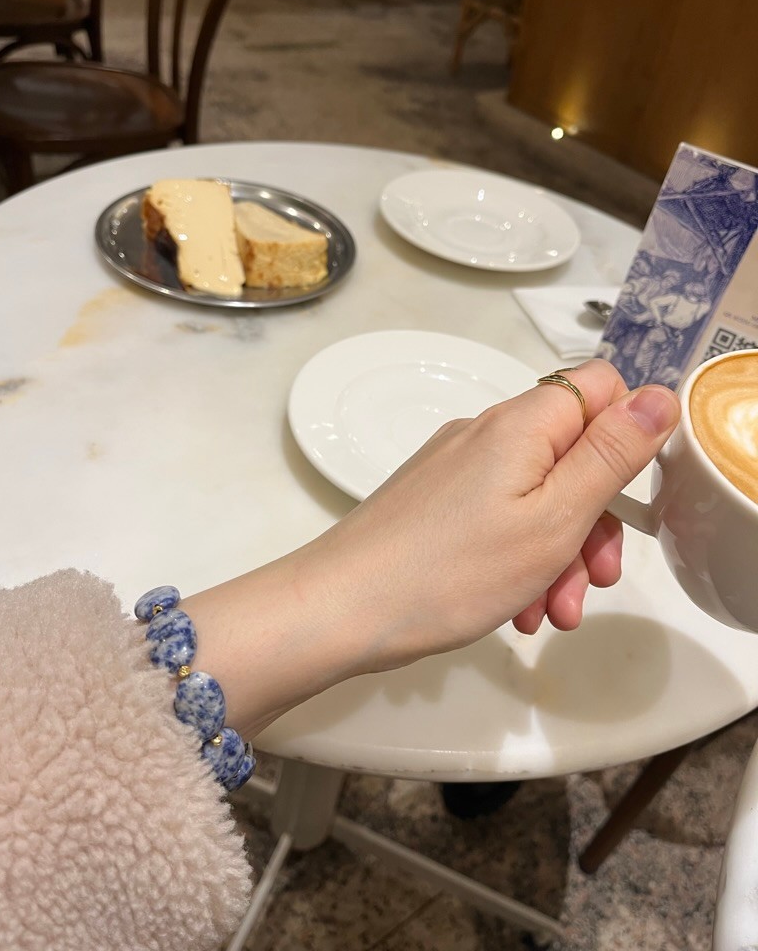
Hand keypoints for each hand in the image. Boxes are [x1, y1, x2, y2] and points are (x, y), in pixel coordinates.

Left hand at [185, 359, 680, 735]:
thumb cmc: (453, 569)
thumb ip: (611, 455)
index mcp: (522, 423)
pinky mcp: (434, 504)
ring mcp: (456, 470)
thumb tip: (660, 394)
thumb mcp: (554, 518)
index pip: (599, 387)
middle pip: (571, 454)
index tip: (629, 498)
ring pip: (536, 497)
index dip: (628, 435)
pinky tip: (516, 612)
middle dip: (593, 521)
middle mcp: (487, 434)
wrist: (342, 609)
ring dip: (558, 555)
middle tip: (595, 582)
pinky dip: (517, 561)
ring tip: (551, 616)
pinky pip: (497, 521)